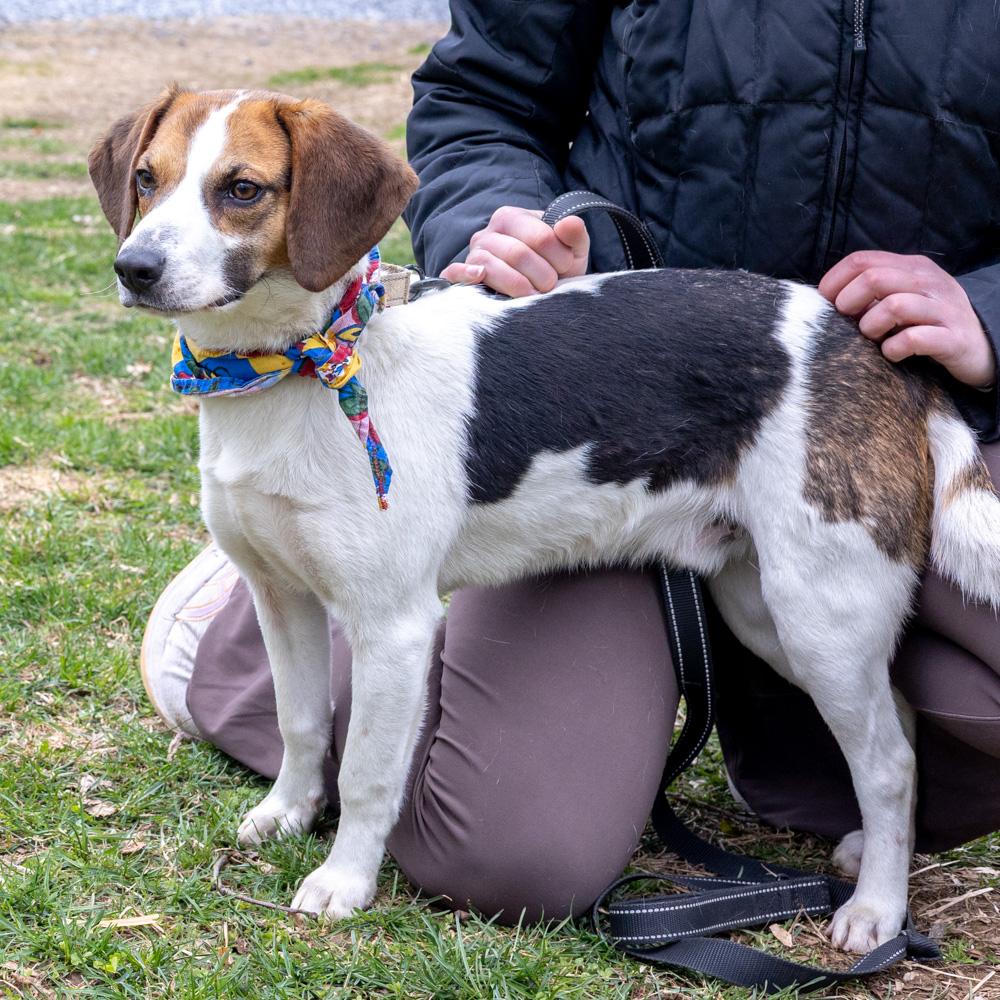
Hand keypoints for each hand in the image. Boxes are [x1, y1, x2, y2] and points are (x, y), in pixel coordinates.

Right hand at [440, 205, 588, 296]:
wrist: (539, 295)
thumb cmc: (555, 269)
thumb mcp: (572, 251)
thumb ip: (575, 234)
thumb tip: (566, 224)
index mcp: (512, 217)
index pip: (539, 236)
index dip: (560, 257)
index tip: (566, 267)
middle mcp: (489, 232)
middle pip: (517, 254)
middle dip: (542, 276)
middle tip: (551, 286)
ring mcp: (474, 255)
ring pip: (491, 267)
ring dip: (519, 286)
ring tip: (534, 295)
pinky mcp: (463, 276)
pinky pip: (457, 273)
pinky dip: (467, 275)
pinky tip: (481, 278)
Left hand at [819, 251, 995, 388]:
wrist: (983, 345)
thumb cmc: (930, 323)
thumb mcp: (904, 297)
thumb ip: (873, 292)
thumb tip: (828, 300)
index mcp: (912, 268)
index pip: (861, 260)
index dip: (834, 282)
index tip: (826, 304)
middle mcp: (928, 283)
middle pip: (873, 278)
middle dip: (849, 303)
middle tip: (848, 322)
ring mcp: (943, 309)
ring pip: (893, 306)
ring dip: (871, 327)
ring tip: (874, 338)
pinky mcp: (952, 339)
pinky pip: (912, 339)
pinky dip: (893, 349)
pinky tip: (892, 353)